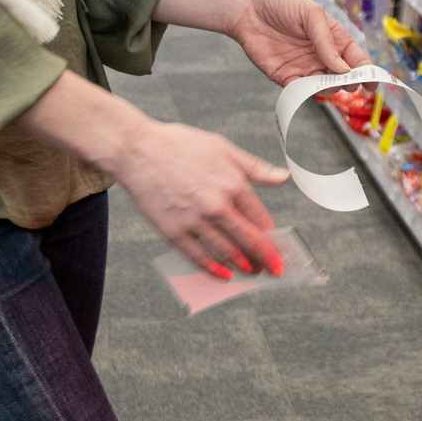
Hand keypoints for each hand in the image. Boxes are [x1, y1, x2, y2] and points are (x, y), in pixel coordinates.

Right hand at [8, 73, 289, 278]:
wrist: (137, 150)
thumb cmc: (180, 145)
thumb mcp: (224, 148)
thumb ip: (255, 168)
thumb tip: (284, 178)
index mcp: (233, 183)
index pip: (261, 220)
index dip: (272, 238)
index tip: (278, 249)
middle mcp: (216, 205)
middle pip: (248, 241)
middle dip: (264, 259)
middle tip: (273, 271)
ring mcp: (194, 220)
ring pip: (225, 252)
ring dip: (242, 266)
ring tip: (251, 272)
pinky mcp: (173, 231)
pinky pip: (197, 257)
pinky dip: (213, 269)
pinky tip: (223, 275)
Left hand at [229, 0, 370, 86]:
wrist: (247, 9)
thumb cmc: (281, 4)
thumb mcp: (311, 15)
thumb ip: (327, 41)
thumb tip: (343, 69)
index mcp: (333, 38)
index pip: (355, 58)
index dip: (366, 72)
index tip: (372, 84)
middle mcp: (321, 55)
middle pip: (342, 76)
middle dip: (349, 82)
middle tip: (348, 83)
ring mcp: (304, 67)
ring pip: (324, 87)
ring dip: (329, 89)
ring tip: (327, 83)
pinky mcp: (285, 77)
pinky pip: (300, 91)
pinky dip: (306, 94)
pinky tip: (308, 88)